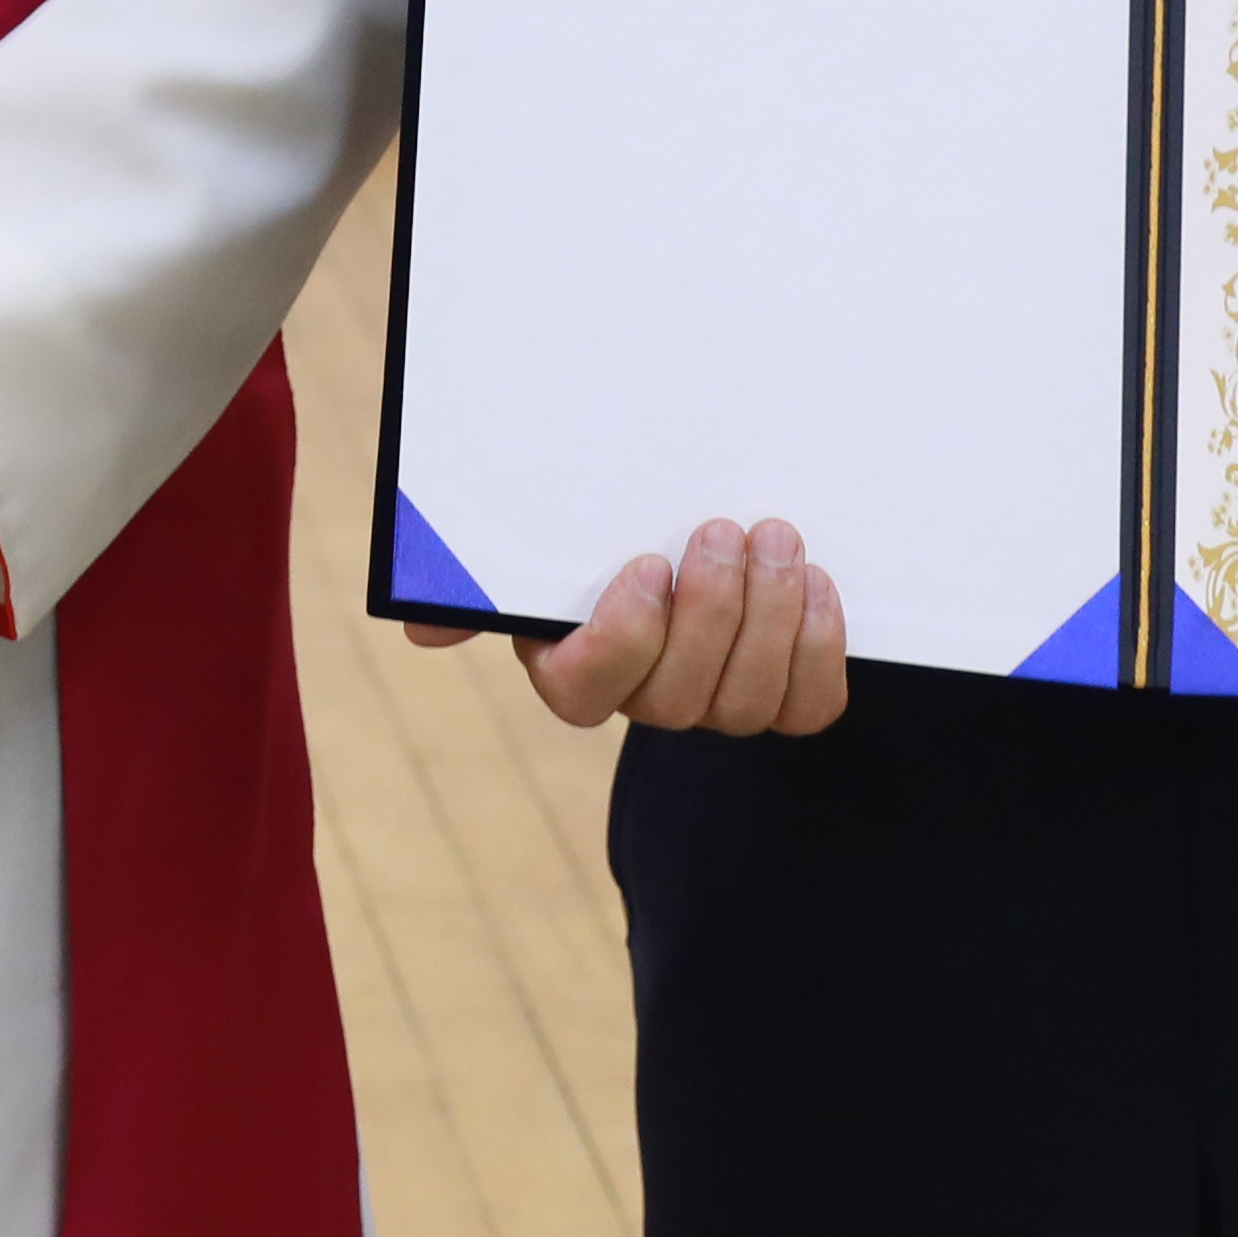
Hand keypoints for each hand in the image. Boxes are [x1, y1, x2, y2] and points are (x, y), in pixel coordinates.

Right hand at [410, 518, 849, 736]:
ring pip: (746, 704)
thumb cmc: (604, 533)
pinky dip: (818, 646)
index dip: (621, 638)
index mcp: (572, 667)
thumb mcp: (539, 545)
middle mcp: (646, 702)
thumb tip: (419, 628)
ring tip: (777, 538)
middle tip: (723, 528)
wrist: (694, 531)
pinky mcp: (785, 700)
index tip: (645, 563)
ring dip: (769, 617)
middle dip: (710, 611)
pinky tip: (815, 581)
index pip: (583, 690)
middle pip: (677, 698)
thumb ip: (477, 580)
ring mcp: (718, 707)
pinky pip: (808, 706)